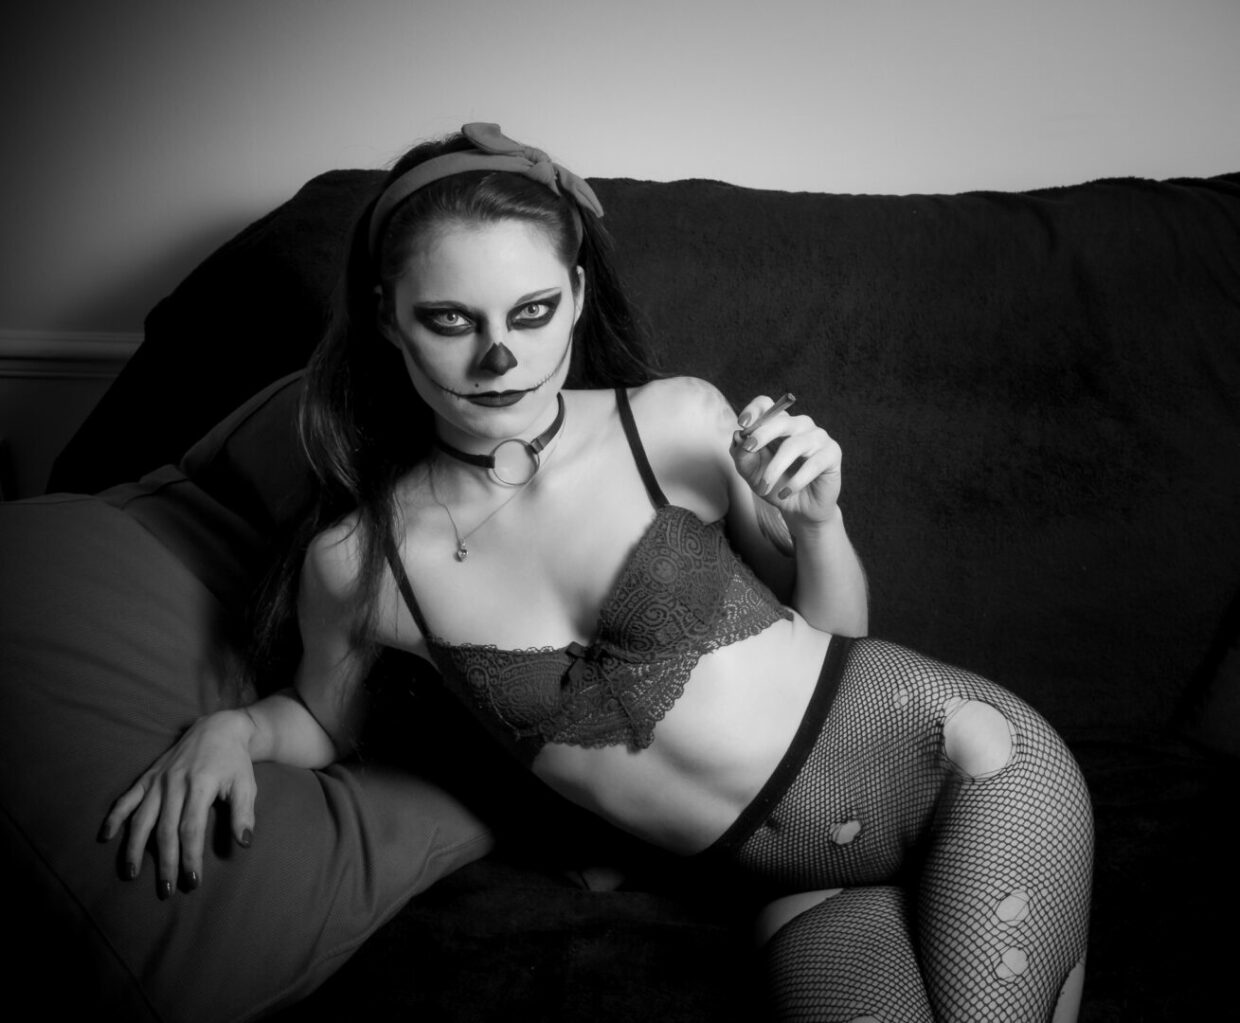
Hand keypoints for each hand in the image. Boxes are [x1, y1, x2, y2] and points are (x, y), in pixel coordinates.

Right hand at [97, 709, 257, 897]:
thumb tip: (244, 843)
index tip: (192, 881)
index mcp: (200, 785)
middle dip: (165, 862)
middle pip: (165, 830)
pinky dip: (115, 816)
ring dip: (134, 848)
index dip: (190, 857)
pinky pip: (127, 798)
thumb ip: (244, 813)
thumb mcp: (246, 784)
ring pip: (141, 818)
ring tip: (131, 873)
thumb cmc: (234, 761)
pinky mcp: (149, 776)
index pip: (191, 829)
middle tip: (166, 889)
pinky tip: (106, 836)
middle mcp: (174, 783)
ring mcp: (158, 779)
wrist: (219, 728)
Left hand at [731, 395, 842, 527]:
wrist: (799, 510)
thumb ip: (742, 457)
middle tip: (748, 449)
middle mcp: (799, 425)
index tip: (742, 424)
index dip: (754, 410)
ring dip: (775, 468)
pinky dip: (795, 481)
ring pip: (794, 444)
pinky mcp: (832, 453)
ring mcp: (818, 437)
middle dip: (762, 433)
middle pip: (781, 420)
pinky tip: (785, 493)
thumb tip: (737, 436)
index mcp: (778, 424)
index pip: (766, 404)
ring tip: (764, 488)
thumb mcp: (752, 474)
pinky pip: (813, 464)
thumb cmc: (775, 485)